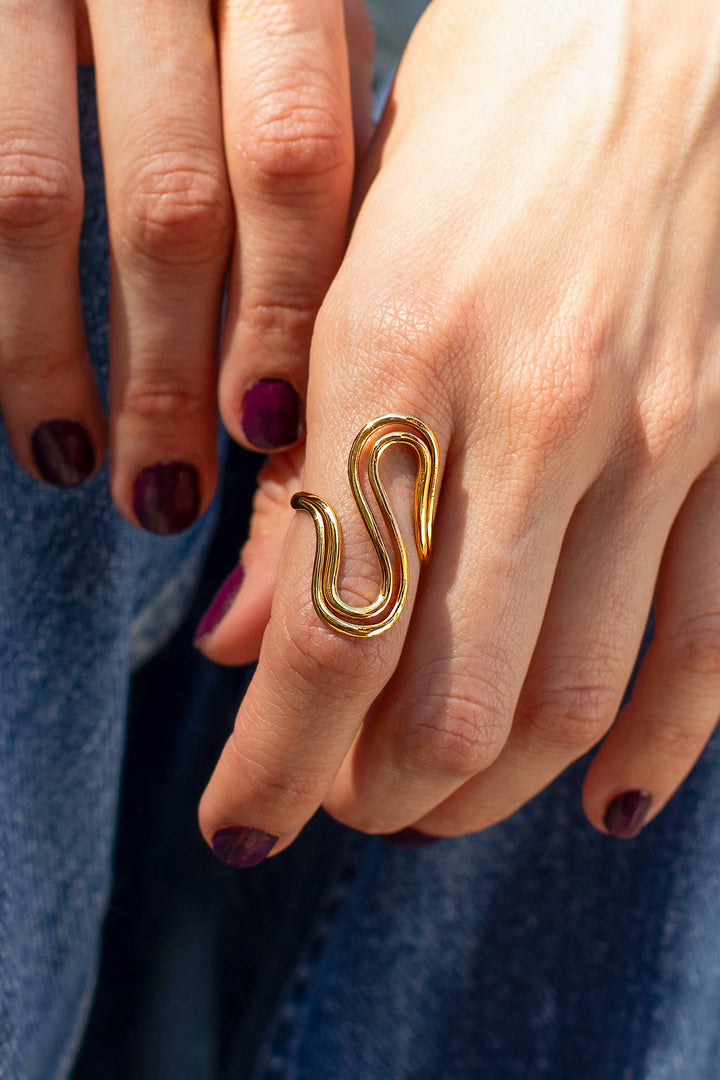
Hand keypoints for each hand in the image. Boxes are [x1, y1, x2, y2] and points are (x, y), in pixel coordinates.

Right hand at [0, 0, 372, 530]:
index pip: (289, 154)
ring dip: (53, 357)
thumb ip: (308, 155)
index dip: (278, 307)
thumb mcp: (285, 40)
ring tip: (73, 464)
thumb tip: (315, 359)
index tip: (269, 429)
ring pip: (34, 196)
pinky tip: (20, 393)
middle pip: (170, 200)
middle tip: (171, 493)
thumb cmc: (218, 7)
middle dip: (169, 370)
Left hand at [197, 0, 719, 864]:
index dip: (275, 761)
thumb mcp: (355, 272)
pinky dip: (657, 751)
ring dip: (486, 790)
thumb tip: (242, 636)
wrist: (671, 19)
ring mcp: (660, 437)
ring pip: (570, 698)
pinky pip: (709, 646)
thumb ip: (304, 473)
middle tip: (338, 805)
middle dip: (373, 792)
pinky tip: (602, 802)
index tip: (240, 820)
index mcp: (399, 353)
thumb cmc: (485, 126)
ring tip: (431, 809)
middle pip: (446, 698)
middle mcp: (533, 413)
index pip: (324, 630)